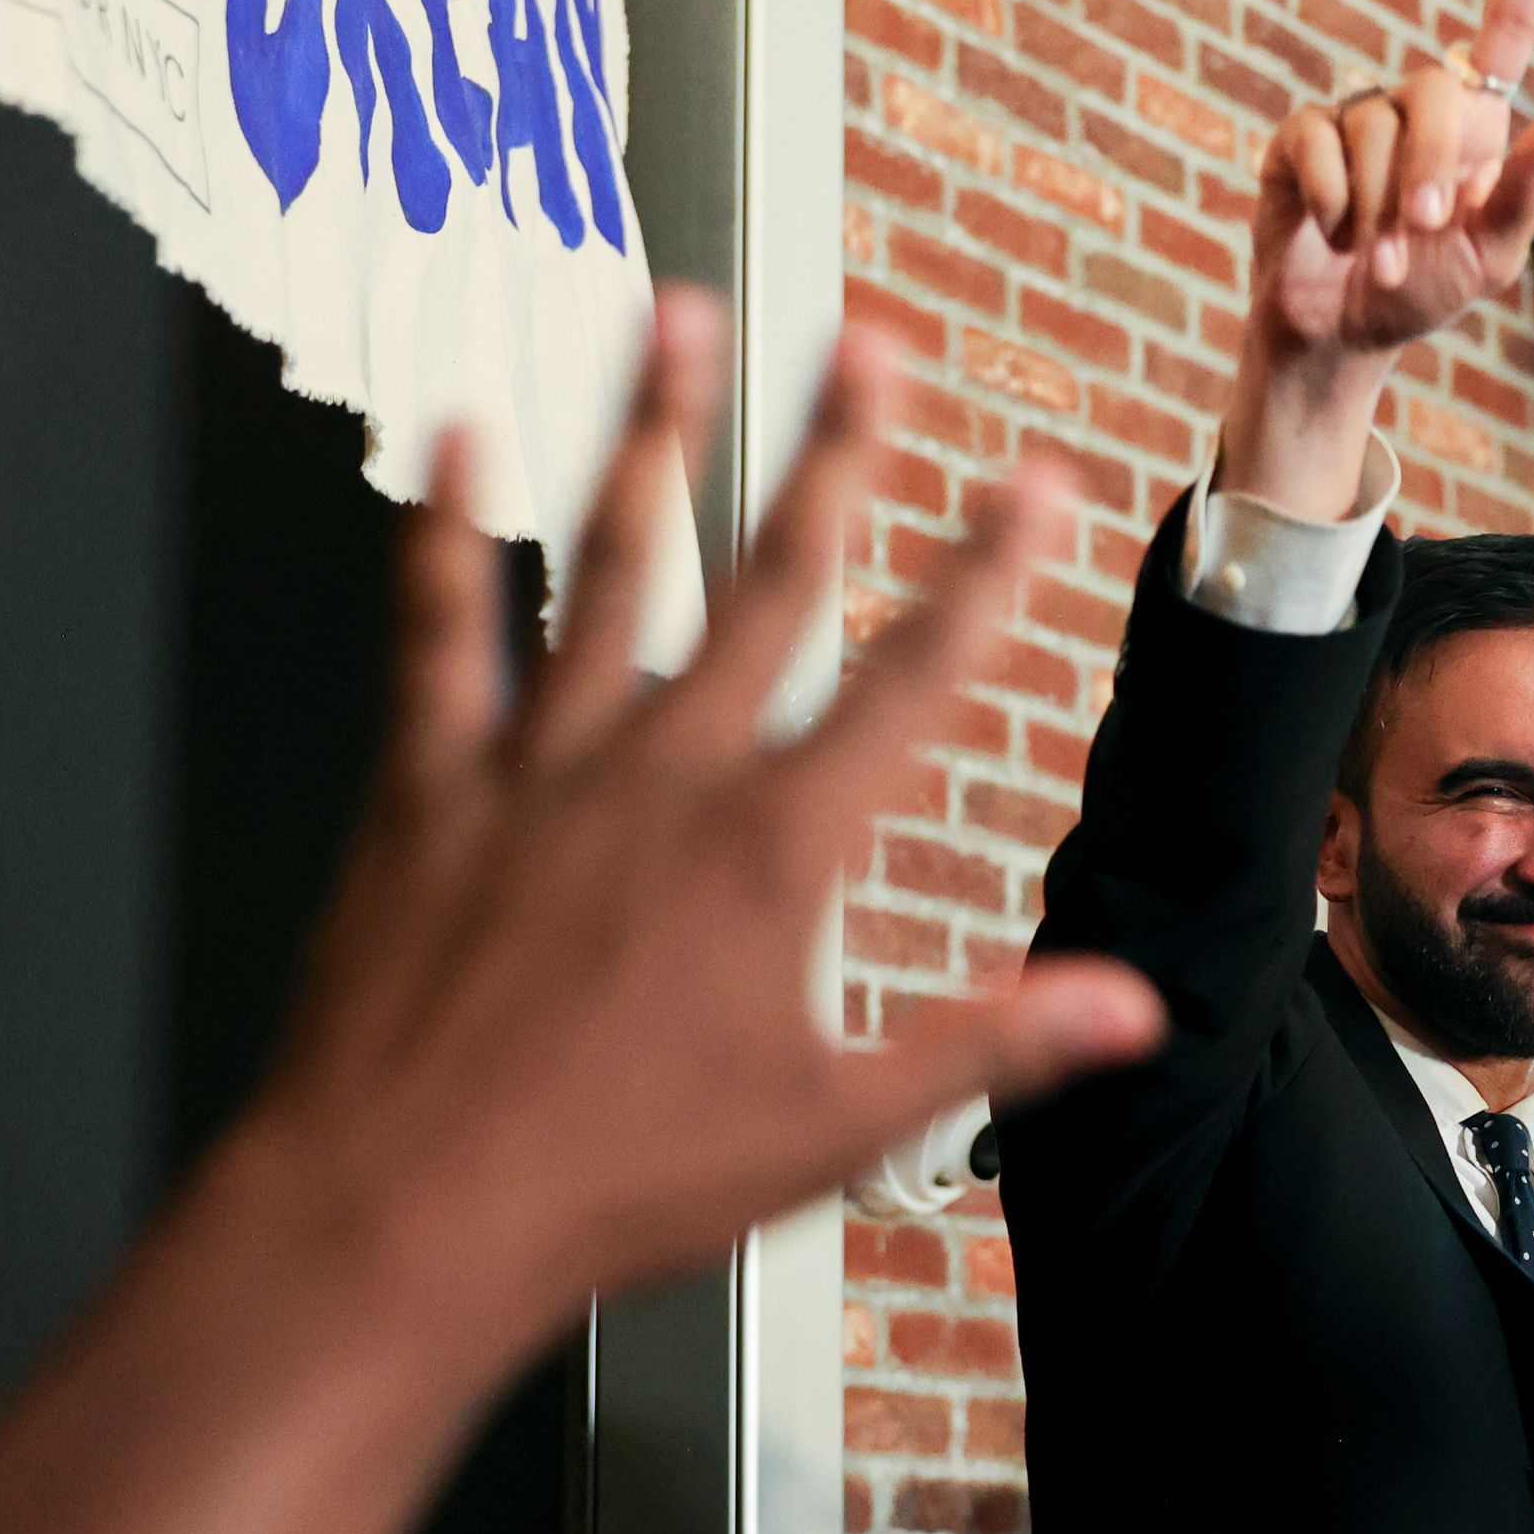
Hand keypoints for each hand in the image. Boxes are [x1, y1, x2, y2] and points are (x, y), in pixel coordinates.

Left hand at [221, 294, 1166, 1347]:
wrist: (403, 1212)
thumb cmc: (611, 1185)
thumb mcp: (834, 1131)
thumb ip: (988, 1046)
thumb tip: (1129, 1005)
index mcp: (773, 851)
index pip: (912, 679)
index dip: (987, 570)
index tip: (1033, 478)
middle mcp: (663, 777)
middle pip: (771, 577)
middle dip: (836, 448)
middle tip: (871, 340)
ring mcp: (539, 769)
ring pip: (609, 564)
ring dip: (650, 432)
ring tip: (677, 320)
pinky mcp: (429, 788)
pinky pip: (440, 631)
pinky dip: (447, 531)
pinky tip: (457, 441)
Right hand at [1222, 0, 1533, 514]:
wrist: (1341, 335)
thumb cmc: (1421, 293)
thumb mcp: (1489, 263)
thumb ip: (1522, 200)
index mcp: (1474, 126)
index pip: (1506, 32)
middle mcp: (1415, 107)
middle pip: (1434, 87)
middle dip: (1431, 167)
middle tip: (1423, 231)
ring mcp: (1354, 119)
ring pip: (1374, 129)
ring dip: (1378, 208)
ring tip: (1374, 254)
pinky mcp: (1298, 142)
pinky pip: (1318, 142)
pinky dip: (1332, 199)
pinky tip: (1330, 231)